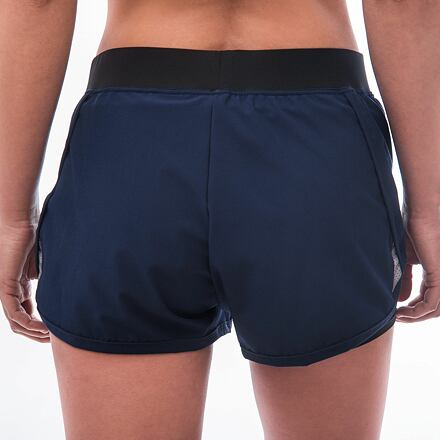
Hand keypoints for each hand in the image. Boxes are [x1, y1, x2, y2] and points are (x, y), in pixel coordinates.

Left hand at [0, 222, 48, 341]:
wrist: (19, 223)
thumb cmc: (32, 236)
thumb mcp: (44, 263)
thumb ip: (49, 278)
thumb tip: (67, 285)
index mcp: (17, 285)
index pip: (24, 312)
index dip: (37, 324)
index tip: (53, 329)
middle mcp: (8, 290)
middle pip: (19, 322)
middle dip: (35, 333)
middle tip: (52, 339)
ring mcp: (4, 289)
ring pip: (16, 322)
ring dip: (33, 332)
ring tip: (50, 337)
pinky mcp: (4, 287)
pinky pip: (15, 314)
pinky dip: (30, 324)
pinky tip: (44, 328)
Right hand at [396, 216, 439, 321]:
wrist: (422, 214)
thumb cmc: (412, 231)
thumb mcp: (405, 260)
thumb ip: (405, 280)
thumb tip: (402, 300)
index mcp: (435, 274)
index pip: (429, 300)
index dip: (413, 310)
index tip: (396, 313)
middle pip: (434, 309)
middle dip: (415, 317)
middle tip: (397, 318)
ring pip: (434, 309)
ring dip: (415, 317)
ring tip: (398, 316)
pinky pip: (431, 303)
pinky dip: (417, 311)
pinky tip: (403, 311)